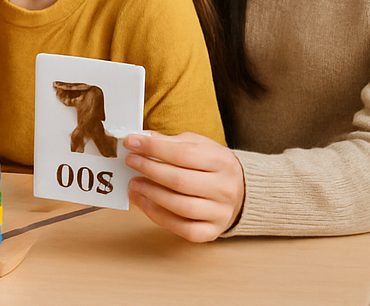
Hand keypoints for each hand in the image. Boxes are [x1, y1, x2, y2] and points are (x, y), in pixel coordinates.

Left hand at [124, 131, 245, 241]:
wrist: (239, 191)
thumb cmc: (212, 166)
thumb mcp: (198, 145)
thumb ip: (170, 142)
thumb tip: (140, 138)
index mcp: (222, 162)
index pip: (183, 153)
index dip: (153, 147)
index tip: (131, 142)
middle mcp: (225, 189)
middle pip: (180, 181)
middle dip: (149, 169)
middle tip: (131, 162)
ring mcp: (220, 213)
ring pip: (180, 206)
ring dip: (151, 194)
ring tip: (134, 183)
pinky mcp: (212, 231)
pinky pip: (182, 228)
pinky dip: (157, 216)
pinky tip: (142, 202)